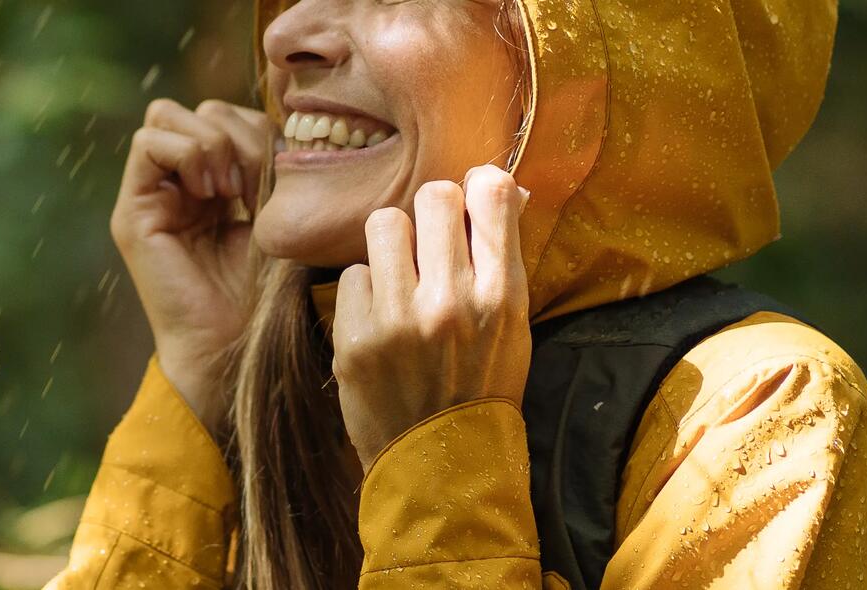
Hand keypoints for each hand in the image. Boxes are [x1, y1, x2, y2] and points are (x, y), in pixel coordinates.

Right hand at [112, 99, 270, 433]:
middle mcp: (176, 185)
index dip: (252, 129)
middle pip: (194, 109)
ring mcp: (150, 196)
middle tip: (249, 184)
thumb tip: (267, 119)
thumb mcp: (275, 211)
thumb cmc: (264, 290)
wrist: (235, 343)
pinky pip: (147, 143)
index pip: (222, 115)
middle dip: (231, 132)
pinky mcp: (132, 211)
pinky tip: (210, 194)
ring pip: (166, 115)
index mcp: (212, 184)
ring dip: (209, 143)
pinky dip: (186, 154)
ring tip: (228, 190)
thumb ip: (265, 161)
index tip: (274, 177)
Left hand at [330, 165, 532, 472]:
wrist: (442, 463)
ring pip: (384, 223)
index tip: (468, 206)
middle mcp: (453, 301)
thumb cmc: (482, 386)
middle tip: (429, 246)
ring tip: (400, 281)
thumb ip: (503, 257)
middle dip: (430, 215)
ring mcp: (400, 320)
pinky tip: (379, 322)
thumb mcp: (513, 324)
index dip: (475, 188)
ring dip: (392, 247)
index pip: (490, 193)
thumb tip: (496, 186)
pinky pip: (352, 274)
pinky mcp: (356, 339)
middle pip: (432, 196)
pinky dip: (365, 294)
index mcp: (502, 295)